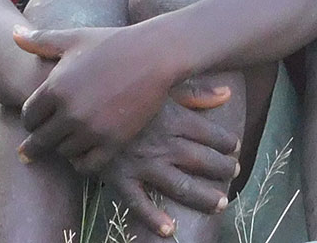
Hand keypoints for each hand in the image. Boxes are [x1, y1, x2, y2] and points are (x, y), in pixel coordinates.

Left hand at [13, 24, 181, 171]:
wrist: (155, 54)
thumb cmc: (113, 42)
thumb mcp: (74, 38)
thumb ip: (40, 40)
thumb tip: (13, 32)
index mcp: (55, 87)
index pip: (28, 117)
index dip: (31, 119)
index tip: (37, 120)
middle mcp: (70, 111)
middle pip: (41, 140)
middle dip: (39, 141)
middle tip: (36, 146)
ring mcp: (92, 128)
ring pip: (64, 152)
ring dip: (63, 148)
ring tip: (67, 142)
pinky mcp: (113, 141)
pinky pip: (87, 165)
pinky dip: (82, 162)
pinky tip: (85, 152)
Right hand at [99, 83, 240, 236]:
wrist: (81, 103)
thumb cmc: (124, 91)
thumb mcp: (161, 87)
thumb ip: (196, 93)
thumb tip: (227, 93)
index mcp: (172, 118)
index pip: (209, 134)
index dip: (226, 142)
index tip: (235, 147)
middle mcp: (161, 143)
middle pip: (200, 160)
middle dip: (222, 168)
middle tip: (235, 173)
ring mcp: (141, 163)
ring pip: (179, 185)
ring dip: (203, 196)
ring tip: (221, 203)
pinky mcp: (119, 177)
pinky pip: (138, 203)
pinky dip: (153, 219)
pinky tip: (170, 229)